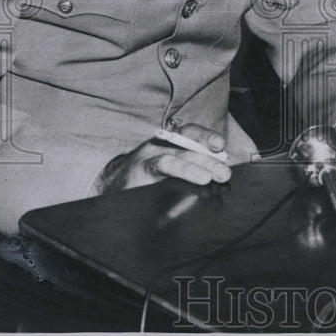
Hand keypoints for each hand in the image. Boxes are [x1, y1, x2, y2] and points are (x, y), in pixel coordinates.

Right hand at [94, 123, 231, 194]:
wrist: (111, 183)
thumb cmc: (150, 175)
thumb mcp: (173, 165)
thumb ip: (194, 165)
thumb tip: (221, 172)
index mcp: (170, 142)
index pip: (190, 133)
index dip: (205, 137)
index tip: (220, 146)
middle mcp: (157, 147)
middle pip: (185, 149)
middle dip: (207, 160)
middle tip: (224, 174)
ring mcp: (143, 162)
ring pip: (168, 161)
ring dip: (189, 169)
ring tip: (206, 179)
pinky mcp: (133, 180)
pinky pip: (149, 179)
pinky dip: (164, 187)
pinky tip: (178, 201)